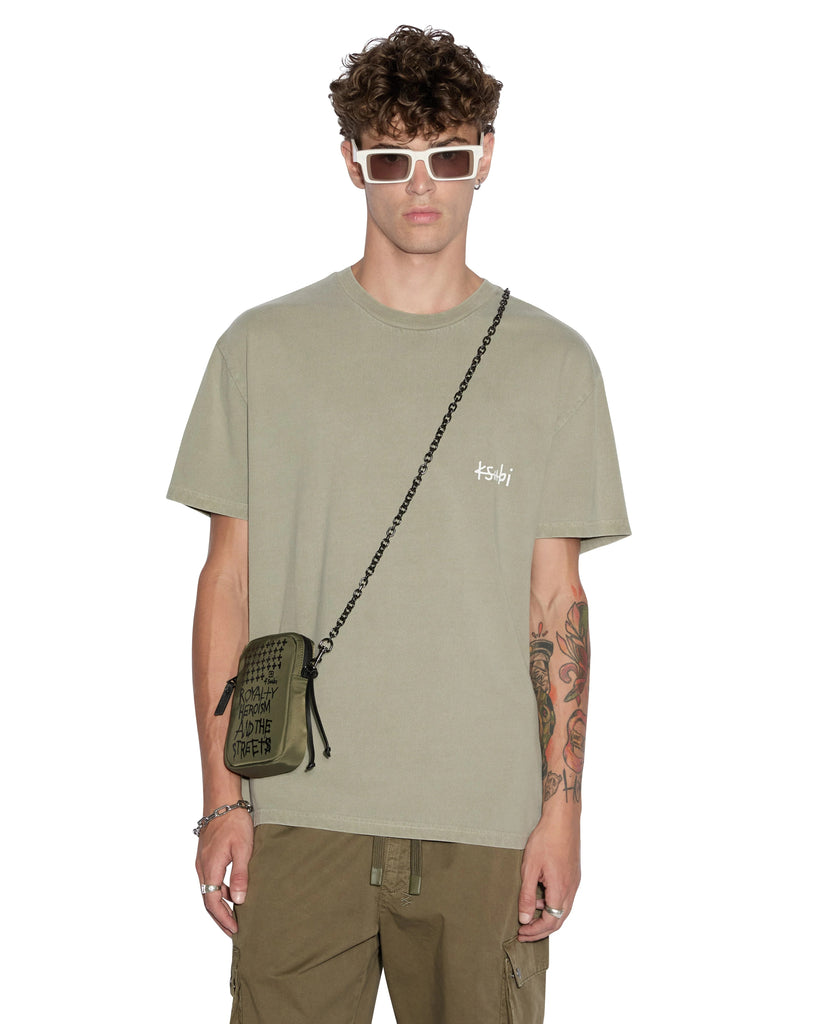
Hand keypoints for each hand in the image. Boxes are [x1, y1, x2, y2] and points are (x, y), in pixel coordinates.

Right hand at [195, 810, 254, 936]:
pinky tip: (232, 892)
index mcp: (210, 868)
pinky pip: (210, 880)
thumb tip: (239, 901)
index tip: (234, 930)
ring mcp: (202, 861)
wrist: (222, 801)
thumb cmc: (234, 822)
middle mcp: (202, 867)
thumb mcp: (243, 849)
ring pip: (208, 890)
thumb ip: (240, 875)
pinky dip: (219, 891)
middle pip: (208, 900)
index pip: (212, 902)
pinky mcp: (206, 856)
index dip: (223, 918)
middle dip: (220, 917)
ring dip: (220, 905)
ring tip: (235, 915)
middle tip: (233, 930)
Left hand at [517, 816, 580, 941]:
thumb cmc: (545, 840)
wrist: (562, 820)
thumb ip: (527, 896)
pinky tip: (541, 897)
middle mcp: (571, 889)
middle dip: (541, 930)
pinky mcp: (574, 875)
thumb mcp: (530, 868)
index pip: (550, 922)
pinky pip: (565, 898)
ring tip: (530, 915)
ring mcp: (575, 882)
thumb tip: (525, 919)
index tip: (522, 933)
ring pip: (563, 910)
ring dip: (547, 918)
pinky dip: (553, 905)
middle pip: (558, 920)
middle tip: (524, 932)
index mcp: (560, 890)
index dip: (535, 931)